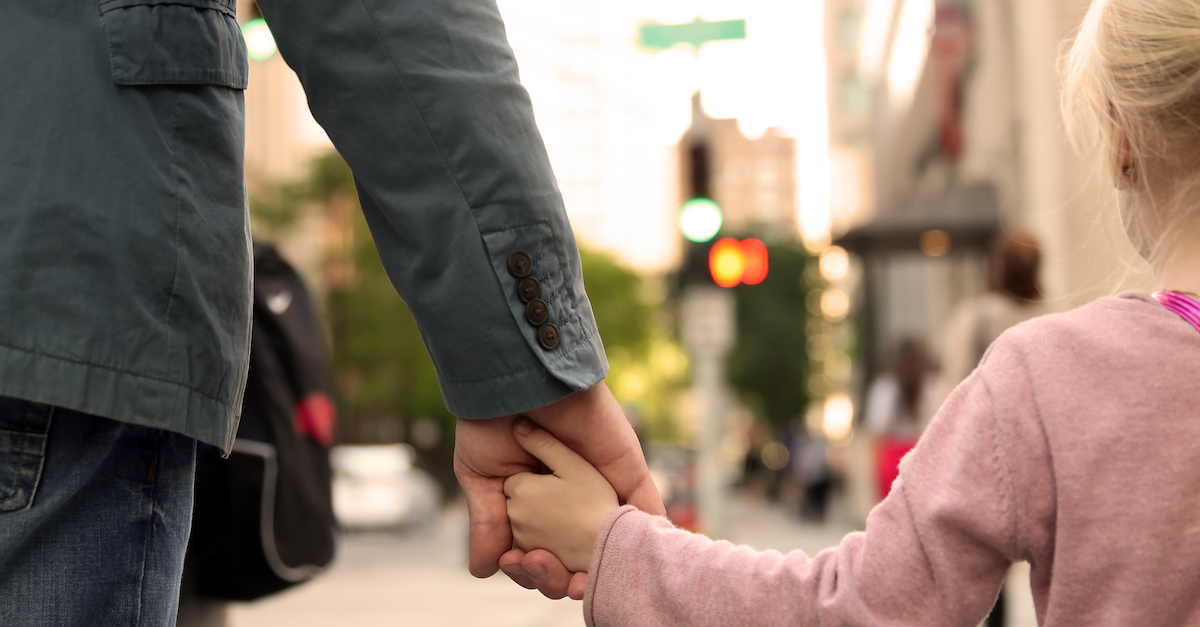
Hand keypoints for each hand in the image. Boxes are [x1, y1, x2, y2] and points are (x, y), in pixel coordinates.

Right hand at [454, 381, 663, 598]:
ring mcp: (603, 485)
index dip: (536, 571)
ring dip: (603, 567)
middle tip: (547, 572)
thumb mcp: (481, 477)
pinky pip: (647, 507)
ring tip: (579, 581)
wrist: (513, 380)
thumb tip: (482, 571)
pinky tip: (634, 559)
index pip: (544, 552)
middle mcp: (574, 499)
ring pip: (612, 540)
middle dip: (565, 576)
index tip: (522, 568)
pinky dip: (644, 536)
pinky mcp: (626, 469)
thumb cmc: (489, 421)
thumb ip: (488, 524)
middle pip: (579, 555)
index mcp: (541, 504)